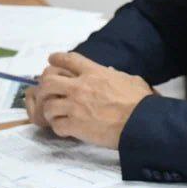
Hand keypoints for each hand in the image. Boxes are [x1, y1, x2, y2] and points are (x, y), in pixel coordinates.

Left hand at [34, 52, 151, 147]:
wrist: (141, 123)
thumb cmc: (140, 102)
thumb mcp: (130, 80)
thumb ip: (116, 75)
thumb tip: (110, 71)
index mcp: (94, 73)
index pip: (68, 59)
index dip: (57, 58)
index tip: (52, 60)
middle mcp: (80, 87)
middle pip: (49, 80)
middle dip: (45, 86)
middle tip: (48, 93)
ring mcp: (75, 106)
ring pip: (48, 105)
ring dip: (50, 111)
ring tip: (56, 116)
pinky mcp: (75, 125)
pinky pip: (56, 125)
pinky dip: (58, 127)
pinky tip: (65, 129)